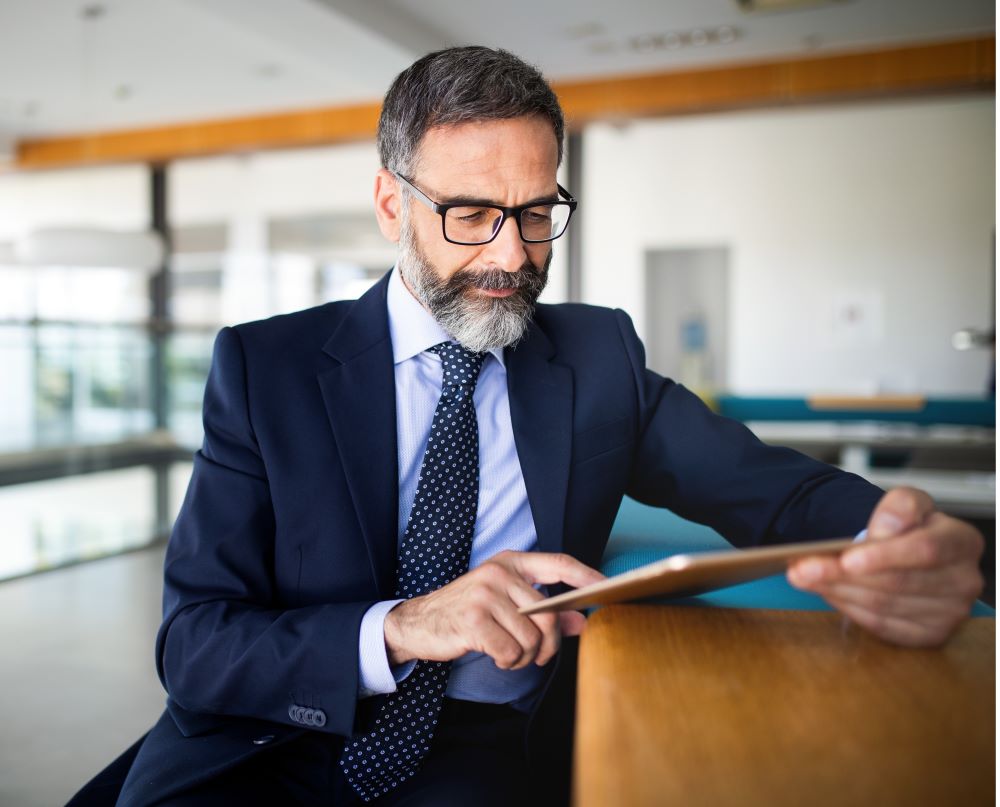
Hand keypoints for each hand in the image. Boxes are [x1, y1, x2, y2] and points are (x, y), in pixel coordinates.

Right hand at [383, 550, 604, 669]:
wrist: (419, 622)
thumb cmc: (468, 613)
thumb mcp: (506, 605)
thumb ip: (545, 612)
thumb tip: (582, 620)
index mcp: (510, 563)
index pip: (558, 563)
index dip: (586, 575)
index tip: (608, 587)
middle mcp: (499, 573)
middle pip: (548, 615)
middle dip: (549, 645)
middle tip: (538, 656)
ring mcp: (484, 594)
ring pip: (531, 638)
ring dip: (526, 658)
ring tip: (510, 655)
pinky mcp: (472, 620)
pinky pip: (511, 652)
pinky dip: (509, 663)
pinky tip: (496, 657)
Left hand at [787, 487, 983, 646]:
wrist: (907, 550)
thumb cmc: (908, 527)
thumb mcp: (907, 503)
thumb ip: (900, 506)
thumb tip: (886, 528)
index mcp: (962, 542)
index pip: (924, 551)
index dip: (883, 556)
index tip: (845, 558)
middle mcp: (963, 581)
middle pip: (896, 582)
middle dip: (842, 575)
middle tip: (801, 567)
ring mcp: (949, 613)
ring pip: (883, 605)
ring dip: (837, 591)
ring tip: (804, 576)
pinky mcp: (929, 634)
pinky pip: (881, 625)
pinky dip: (848, 608)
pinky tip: (827, 592)